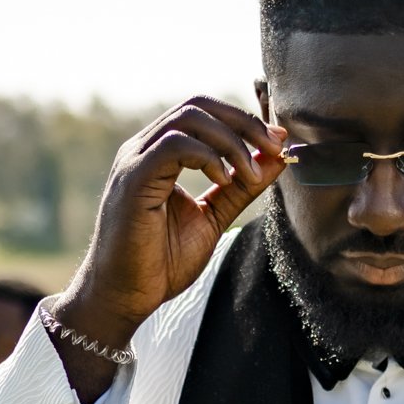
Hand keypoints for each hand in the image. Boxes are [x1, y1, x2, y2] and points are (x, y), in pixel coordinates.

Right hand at [51, 97, 286, 399]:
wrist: (124, 298)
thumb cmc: (159, 263)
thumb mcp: (212, 218)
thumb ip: (240, 188)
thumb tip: (276, 159)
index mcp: (159, 154)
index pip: (204, 113)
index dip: (244, 121)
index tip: (278, 141)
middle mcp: (144, 149)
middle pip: (198, 105)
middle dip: (243, 122)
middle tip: (274, 146)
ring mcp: (135, 161)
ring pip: (188, 119)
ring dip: (231, 140)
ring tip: (251, 172)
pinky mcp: (132, 179)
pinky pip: (173, 145)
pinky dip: (207, 156)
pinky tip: (224, 178)